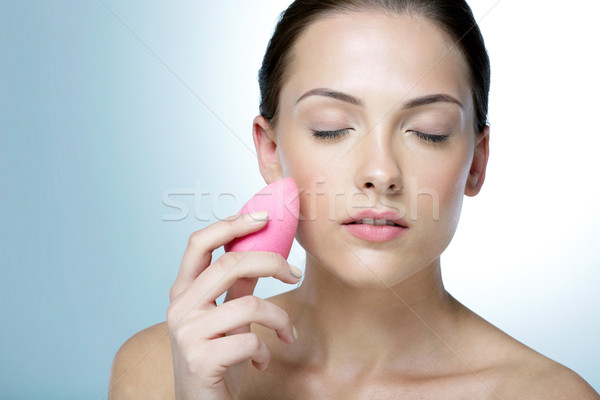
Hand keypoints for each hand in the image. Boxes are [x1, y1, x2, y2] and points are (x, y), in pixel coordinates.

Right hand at [166, 211, 300, 398]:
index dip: (231, 224)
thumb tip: (262, 251)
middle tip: (293, 273)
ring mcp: (186, 333)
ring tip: (285, 333)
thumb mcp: (227, 318)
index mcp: (183, 292)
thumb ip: (237, 287)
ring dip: (279, 319)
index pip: (199, 243)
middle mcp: (179, 308)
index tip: (263, 217)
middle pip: (231, 265)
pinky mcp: (200, 359)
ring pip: (249, 305)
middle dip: (272, 263)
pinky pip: (250, 341)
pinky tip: (262, 362)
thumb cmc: (216, 360)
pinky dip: (266, 351)